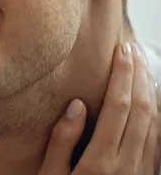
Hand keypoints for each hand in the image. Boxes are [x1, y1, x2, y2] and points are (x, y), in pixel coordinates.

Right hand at [39, 42, 158, 174]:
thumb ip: (62, 141)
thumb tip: (76, 105)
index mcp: (99, 162)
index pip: (118, 107)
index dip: (121, 75)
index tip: (121, 51)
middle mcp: (127, 165)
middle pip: (141, 110)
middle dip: (138, 75)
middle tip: (131, 50)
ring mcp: (141, 171)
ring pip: (155, 122)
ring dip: (150, 90)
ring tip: (141, 66)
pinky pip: (158, 138)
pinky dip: (157, 112)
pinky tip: (150, 99)